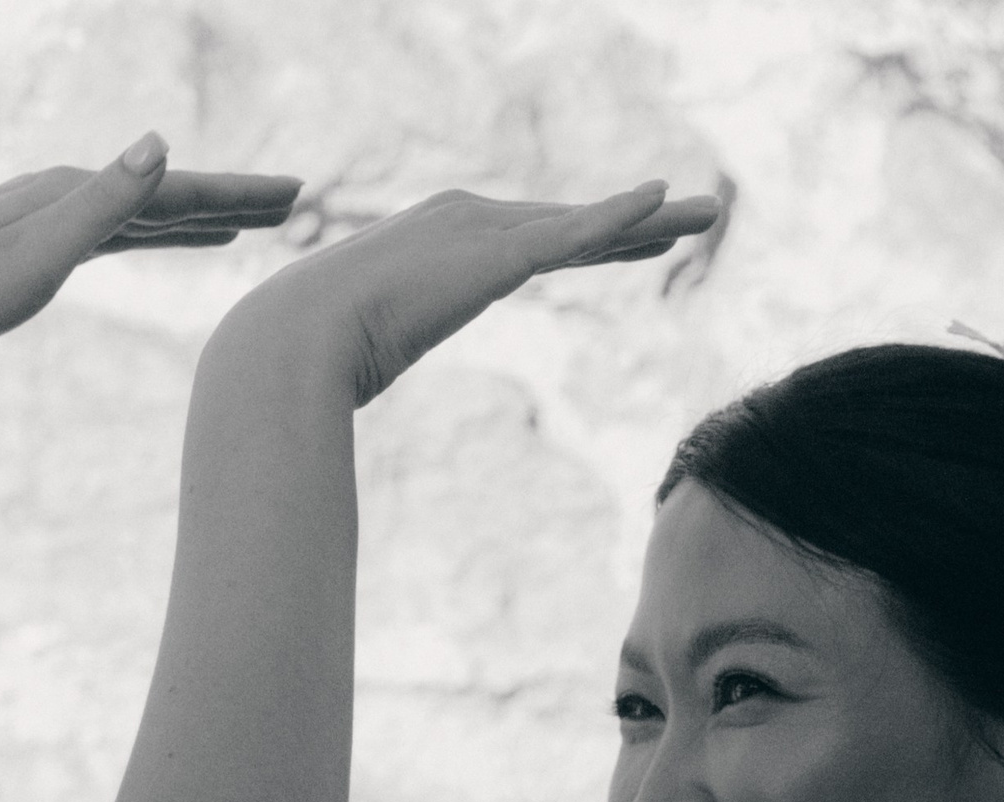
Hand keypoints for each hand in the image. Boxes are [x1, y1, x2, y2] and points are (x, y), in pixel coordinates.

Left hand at [0, 134, 301, 387]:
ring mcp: (38, 227)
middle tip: (290, 202)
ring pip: (133, 218)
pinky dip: (139, 239)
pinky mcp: (19, 259)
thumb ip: (101, 205)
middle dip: (227, 200)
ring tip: (234, 226)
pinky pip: (104, 241)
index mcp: (70, 196)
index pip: (174, 190)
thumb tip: (160, 143)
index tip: (296, 194)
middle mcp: (58, 200)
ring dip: (187, 218)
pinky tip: (142, 242)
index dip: (238, 194)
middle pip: (160, 196)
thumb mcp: (35, 258)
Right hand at [241, 180, 720, 406]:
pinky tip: (660, 204)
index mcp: (447, 240)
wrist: (297, 341)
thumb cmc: (317, 358)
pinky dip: (617, 218)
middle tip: (693, 217)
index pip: (539, 238)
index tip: (640, 240)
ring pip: (588, 226)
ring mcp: (485, 235)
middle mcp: (472, 222)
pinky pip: (571, 235)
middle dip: (636, 224)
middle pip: (575, 225)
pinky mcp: (495, 259)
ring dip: (651, 220)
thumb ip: (377, 354)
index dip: (595, 238)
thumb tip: (350, 396)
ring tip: (707, 215)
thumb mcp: (370, 353)